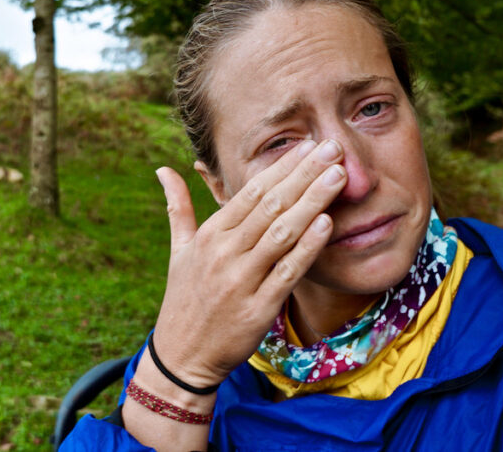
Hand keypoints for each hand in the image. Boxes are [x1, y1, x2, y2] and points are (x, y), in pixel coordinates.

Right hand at [151, 139, 346, 387]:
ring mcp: (241, 281)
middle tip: (333, 149)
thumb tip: (163, 169)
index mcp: (209, 236)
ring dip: (313, 202)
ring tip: (338, 176)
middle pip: (271, 205)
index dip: (282, 167)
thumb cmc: (184, 298)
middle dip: (304, 175)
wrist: (184, 355)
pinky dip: (308, 247)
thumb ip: (178, 207)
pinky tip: (327, 223)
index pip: (251, 192)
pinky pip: (287, 272)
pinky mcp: (258, 309)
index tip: (308, 146)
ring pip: (282, 233)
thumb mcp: (177, 250)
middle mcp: (224, 254)